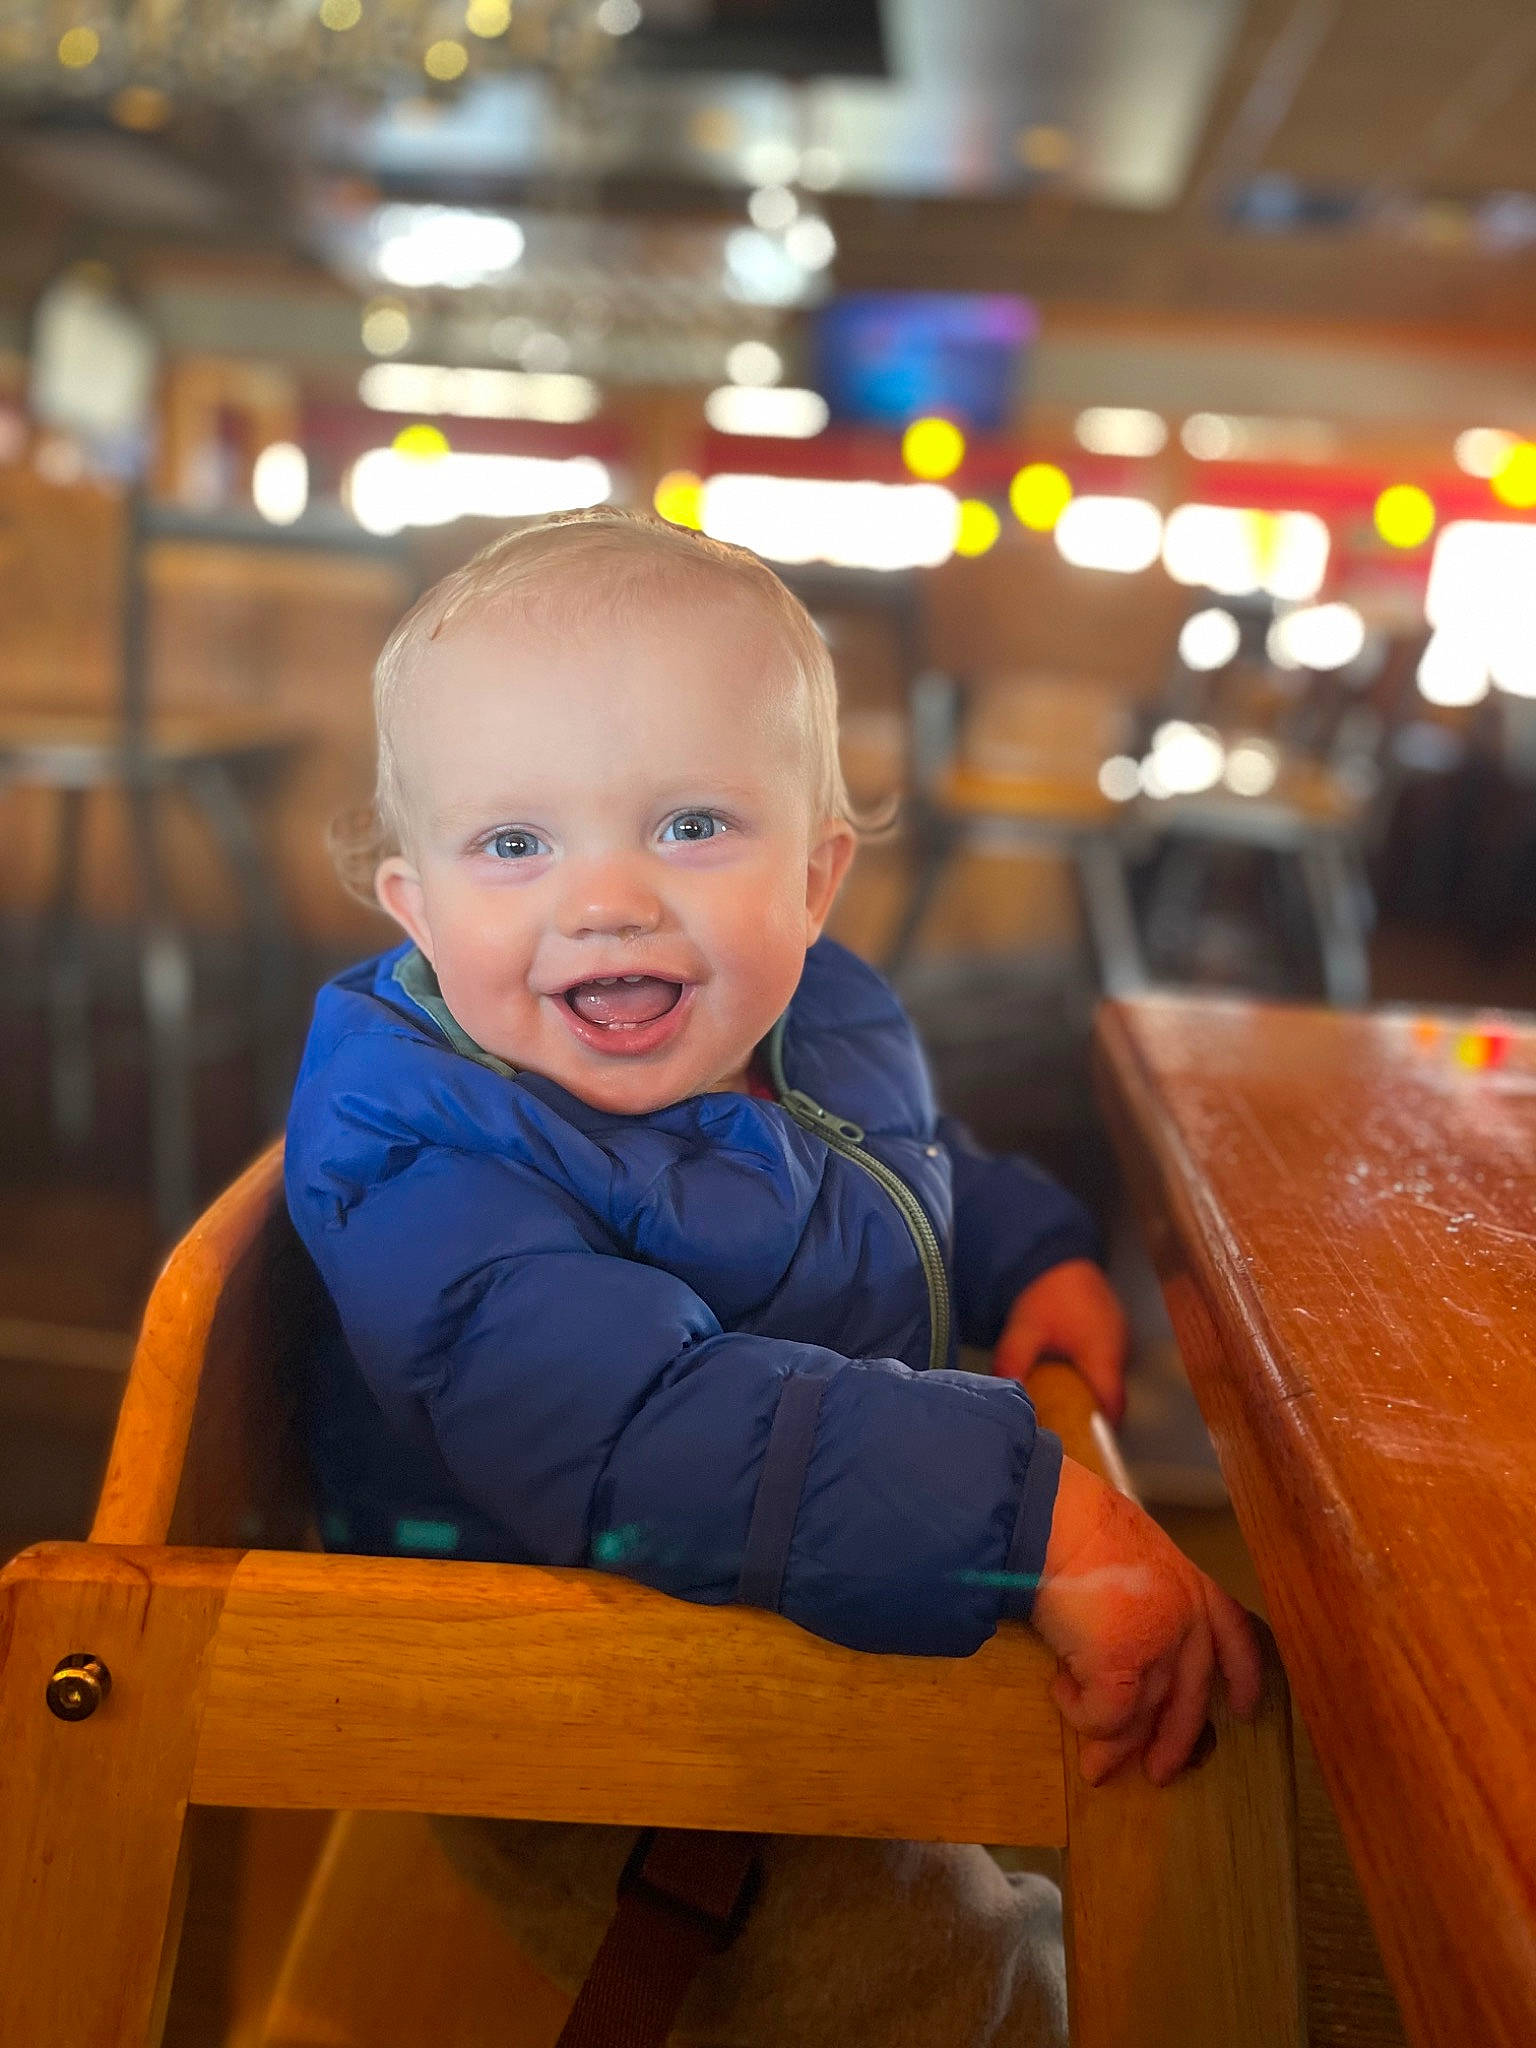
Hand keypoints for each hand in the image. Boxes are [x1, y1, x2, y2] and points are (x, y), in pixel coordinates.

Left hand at [994, 1260, 1128, 1424]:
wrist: (1057, 1252)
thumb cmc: (1046, 1291)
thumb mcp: (1025, 1328)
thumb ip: (1014, 1363)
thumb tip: (1004, 1398)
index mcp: (1103, 1354)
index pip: (1112, 1408)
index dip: (1097, 1430)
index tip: (1076, 1443)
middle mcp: (1120, 1350)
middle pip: (1111, 1398)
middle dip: (1088, 1416)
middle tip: (1060, 1429)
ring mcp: (1120, 1338)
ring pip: (1108, 1380)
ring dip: (1087, 1394)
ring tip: (1058, 1407)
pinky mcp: (1112, 1330)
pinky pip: (1105, 1364)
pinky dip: (1088, 1375)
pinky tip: (1063, 1378)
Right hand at [1031, 1456, 1261, 1785]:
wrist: (1053, 1524)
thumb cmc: (1081, 1527)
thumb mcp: (1130, 1558)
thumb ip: (1143, 1601)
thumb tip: (1113, 1643)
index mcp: (1194, 1586)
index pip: (1237, 1637)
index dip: (1245, 1677)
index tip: (1245, 1710)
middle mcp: (1188, 1623)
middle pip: (1191, 1698)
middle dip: (1175, 1742)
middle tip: (1159, 1773)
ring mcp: (1160, 1650)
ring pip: (1141, 1717)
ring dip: (1113, 1744)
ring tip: (1094, 1767)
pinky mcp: (1123, 1672)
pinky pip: (1103, 1716)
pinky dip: (1079, 1713)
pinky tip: (1060, 1692)